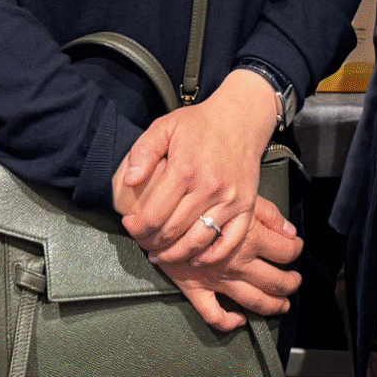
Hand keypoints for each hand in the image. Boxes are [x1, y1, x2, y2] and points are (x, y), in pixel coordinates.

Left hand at [113, 69, 282, 267]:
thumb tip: (129, 180)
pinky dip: (213, 256)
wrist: (240, 118)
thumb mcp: (164, 127)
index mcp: (185, 170)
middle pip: (173, 232)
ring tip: (163, 255)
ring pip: (198, 242)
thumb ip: (143, 152)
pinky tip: (196, 258)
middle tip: (144, 243)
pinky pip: (231, 241)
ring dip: (176, 255)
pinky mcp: (247, 206)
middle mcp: (209, 188)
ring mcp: (230, 200)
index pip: (154, 215)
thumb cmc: (200, 124)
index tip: (130, 227)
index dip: (137, 228)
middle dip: (152, 244)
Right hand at [154, 200, 302, 333]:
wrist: (155, 202)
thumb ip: (267, 211)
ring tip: (281, 304)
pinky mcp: (195, 287)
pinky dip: (228, 322)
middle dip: (290, 283)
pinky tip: (238, 320)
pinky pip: (213, 314)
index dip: (297, 250)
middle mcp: (237, 261)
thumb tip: (289, 230)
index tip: (297, 247)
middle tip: (295, 281)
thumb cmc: (196, 193)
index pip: (287, 251)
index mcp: (249, 236)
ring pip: (253, 301)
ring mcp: (217, 278)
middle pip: (276, 281)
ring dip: (273, 305)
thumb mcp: (238, 192)